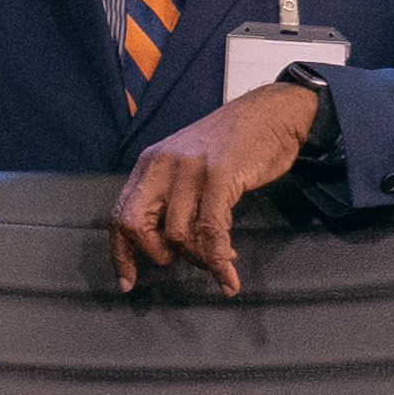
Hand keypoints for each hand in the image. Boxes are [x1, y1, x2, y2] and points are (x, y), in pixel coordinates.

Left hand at [106, 79, 322, 296]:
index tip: (127, 282)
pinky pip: (211, 230)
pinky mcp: (219, 175)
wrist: (273, 112)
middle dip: (157, 254)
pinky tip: (228, 274)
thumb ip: (172, 195)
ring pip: (178, 234)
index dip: (121, 253)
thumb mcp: (188, 162)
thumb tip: (168, 242)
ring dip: (199, 258)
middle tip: (181, 261)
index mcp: (150, 163)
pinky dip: (219, 260)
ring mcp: (190, 169)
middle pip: (136, 224)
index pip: (120, 214)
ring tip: (220, 259)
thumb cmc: (234, 143)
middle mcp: (162, 164)